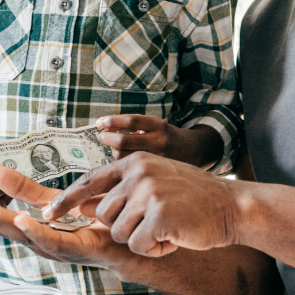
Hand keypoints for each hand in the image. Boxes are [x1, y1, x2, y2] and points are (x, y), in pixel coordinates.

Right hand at [0, 165, 129, 268]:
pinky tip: (21, 221)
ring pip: (21, 234)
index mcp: (30, 227)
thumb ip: (23, 188)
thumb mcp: (53, 199)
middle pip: (0, 225)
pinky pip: (53, 241)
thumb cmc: (94, 221)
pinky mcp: (76, 250)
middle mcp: (38, 240)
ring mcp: (55, 247)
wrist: (128, 240)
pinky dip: (36, 232)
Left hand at [47, 152, 240, 256]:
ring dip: (141, 240)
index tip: (47, 214)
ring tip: (167, 230)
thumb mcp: (156, 182)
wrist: (233, 207)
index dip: (66, 200)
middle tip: (156, 224)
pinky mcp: (159, 216)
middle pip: (103, 215)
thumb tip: (85, 205)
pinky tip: (174, 238)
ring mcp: (148, 194)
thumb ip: (124, 189)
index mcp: (134, 162)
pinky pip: (137, 246)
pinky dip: (155, 249)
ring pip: (118, 234)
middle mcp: (138, 174)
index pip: (90, 181)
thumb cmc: (194, 199)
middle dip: (125, 227)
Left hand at [96, 115, 221, 167]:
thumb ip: (135, 128)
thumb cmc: (168, 137)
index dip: (112, 121)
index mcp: (159, 126)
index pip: (131, 121)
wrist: (195, 152)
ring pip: (124, 158)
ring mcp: (157, 159)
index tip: (99, 122)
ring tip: (115, 149)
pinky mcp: (155, 173)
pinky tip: (121, 162)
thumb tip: (106, 129)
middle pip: (123, 141)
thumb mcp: (156, 126)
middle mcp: (159, 142)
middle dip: (107, 138)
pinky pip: (130, 170)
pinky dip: (122, 165)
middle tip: (101, 136)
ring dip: (114, 153)